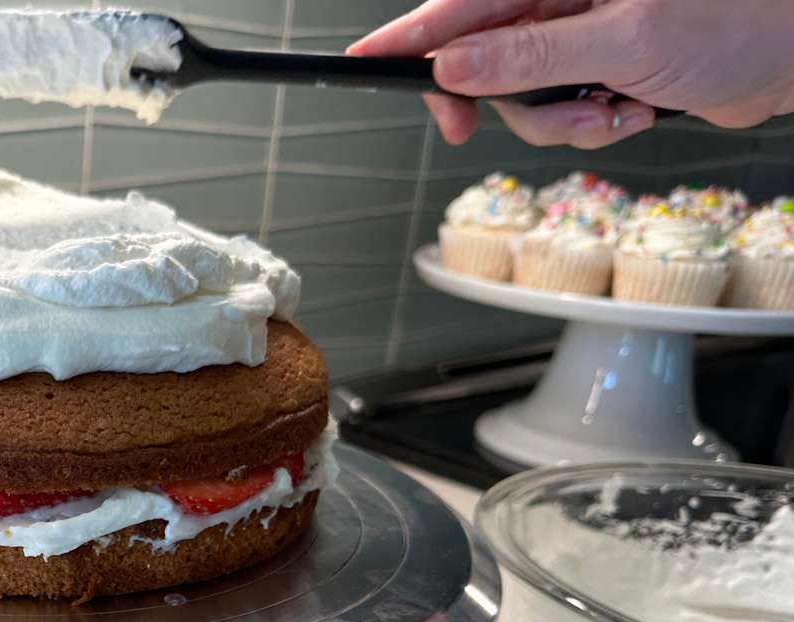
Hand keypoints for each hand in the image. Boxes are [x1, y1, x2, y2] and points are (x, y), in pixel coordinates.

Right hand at [348, 0, 793, 147]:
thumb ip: (530, 56)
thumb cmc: (739, 18)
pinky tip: (633, 108)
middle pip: (481, 59)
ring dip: (561, 121)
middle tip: (473, 131)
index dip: (408, 39)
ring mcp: (581, 32)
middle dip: (499, 101)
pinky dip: (591, 124)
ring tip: (615, 108)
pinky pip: (562, 111)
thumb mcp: (624, 39)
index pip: (460, 5)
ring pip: (522, 97)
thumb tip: (455, 68)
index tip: (361, 62)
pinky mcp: (601, 65)